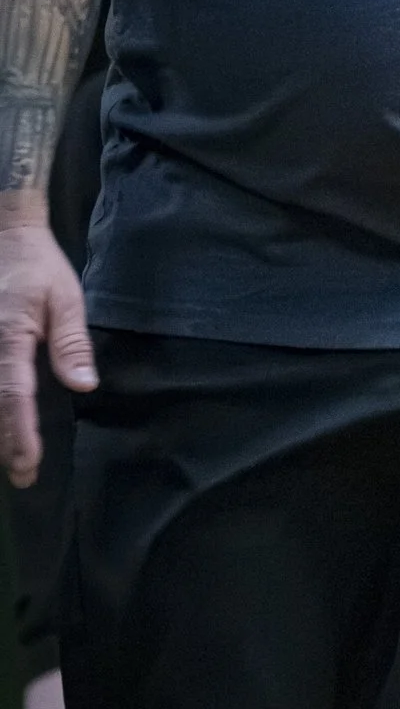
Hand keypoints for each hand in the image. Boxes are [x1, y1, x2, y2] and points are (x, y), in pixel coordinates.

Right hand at [0, 222, 93, 485]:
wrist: (3, 232)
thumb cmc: (38, 266)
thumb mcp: (65, 298)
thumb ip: (72, 344)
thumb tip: (83, 386)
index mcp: (9, 336)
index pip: (14, 394)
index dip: (20, 432)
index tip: (28, 463)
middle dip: (5, 442)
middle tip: (22, 475)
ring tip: (10, 459)